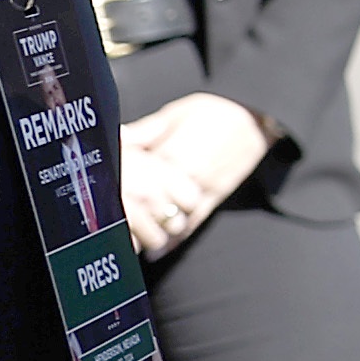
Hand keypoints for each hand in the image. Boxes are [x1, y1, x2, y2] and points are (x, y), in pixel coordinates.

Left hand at [118, 90, 272, 257]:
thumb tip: (120, 136)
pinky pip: (194, 223)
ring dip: (150, 235)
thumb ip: (147, 130)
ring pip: (171, 220)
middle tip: (110, 233)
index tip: (102, 204)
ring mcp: (203, 189)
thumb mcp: (176, 113)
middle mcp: (187, 175)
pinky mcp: (216, 197)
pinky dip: (175, 239)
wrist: (257, 116)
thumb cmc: (215, 109)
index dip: (121, 194)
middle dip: (132, 220)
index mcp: (173, 152)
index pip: (139, 180)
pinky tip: (159, 251)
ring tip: (129, 247)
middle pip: (152, 206)